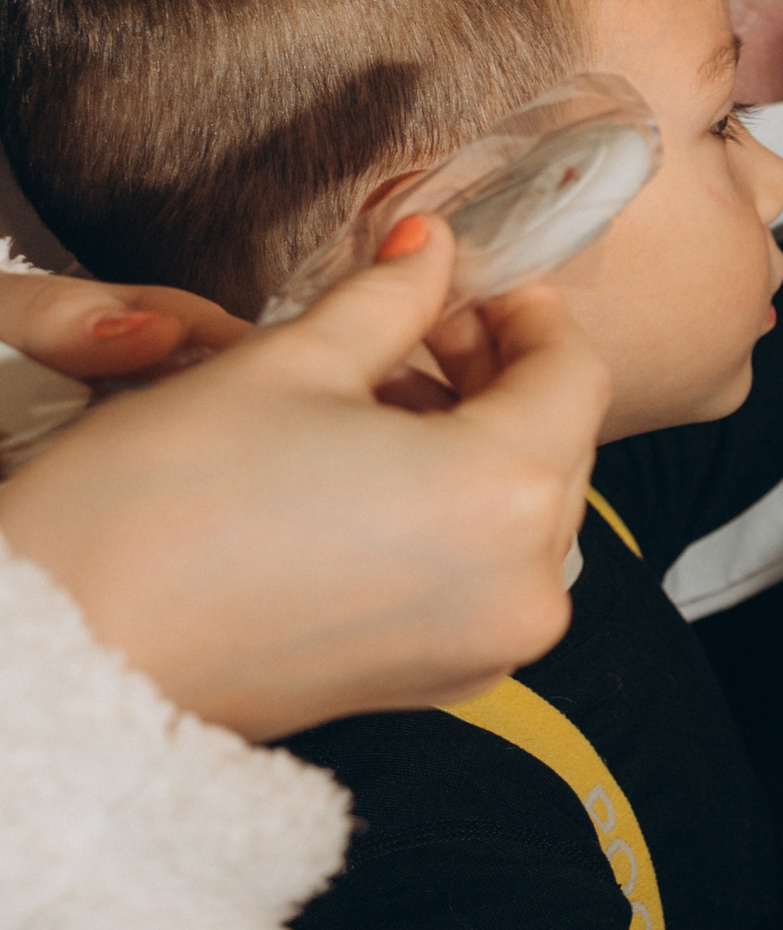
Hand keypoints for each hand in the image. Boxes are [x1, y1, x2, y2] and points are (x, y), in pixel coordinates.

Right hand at [0, 217, 611, 740]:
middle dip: (496, 373)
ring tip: (374, 390)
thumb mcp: (289, 363)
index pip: (575, 374)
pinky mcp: (435, 680)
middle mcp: (524, 585)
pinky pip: (483, 571)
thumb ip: (389, 299)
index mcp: (507, 496)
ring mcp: (486, 646)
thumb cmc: (161, 508)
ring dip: (472, 438)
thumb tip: (431, 249)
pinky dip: (452, 510)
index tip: (474, 277)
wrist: (61, 652)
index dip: (526, 311)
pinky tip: (370, 469)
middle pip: (558, 444)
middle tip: (419, 319)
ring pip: (522, 510)